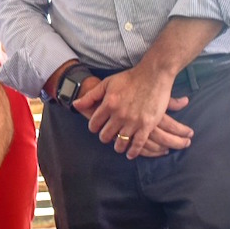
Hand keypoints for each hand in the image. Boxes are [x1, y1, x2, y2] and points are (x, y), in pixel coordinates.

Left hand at [74, 69, 192, 159]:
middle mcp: (119, 114)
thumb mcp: (107, 83)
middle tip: (108, 135)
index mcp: (108, 104)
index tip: (97, 127)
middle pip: (106, 136)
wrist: (154, 75)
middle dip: (105, 137)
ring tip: (119, 145)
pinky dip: (132, 152)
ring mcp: (134, 121)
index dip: (94, 127)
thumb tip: (75, 105)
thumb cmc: (130, 78)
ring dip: (118, 146)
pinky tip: (130, 153)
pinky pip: (137, 144)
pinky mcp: (147, 125)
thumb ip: (91, 96)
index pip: (94, 125)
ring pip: (121, 143)